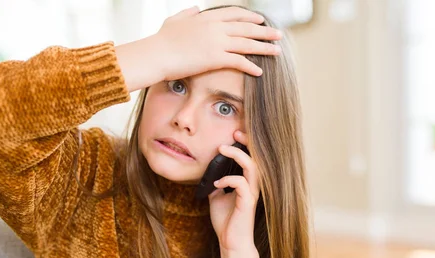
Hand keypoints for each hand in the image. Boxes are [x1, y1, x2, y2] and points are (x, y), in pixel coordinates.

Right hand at [156, 6, 282, 79]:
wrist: (156, 54)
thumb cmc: (161, 40)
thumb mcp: (174, 20)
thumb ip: (188, 13)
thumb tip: (196, 8)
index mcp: (207, 17)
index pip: (234, 14)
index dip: (249, 18)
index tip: (260, 21)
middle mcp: (215, 27)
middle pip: (246, 28)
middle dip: (264, 32)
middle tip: (278, 35)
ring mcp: (216, 42)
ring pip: (247, 43)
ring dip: (264, 48)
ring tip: (278, 51)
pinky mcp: (215, 58)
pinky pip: (239, 61)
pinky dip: (251, 66)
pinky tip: (260, 72)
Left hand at [208, 130, 259, 253]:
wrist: (230, 242)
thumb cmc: (226, 222)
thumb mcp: (216, 198)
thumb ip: (216, 185)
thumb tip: (208, 174)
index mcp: (247, 183)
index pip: (251, 159)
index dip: (245, 145)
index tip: (234, 134)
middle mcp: (252, 186)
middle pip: (256, 158)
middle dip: (247, 143)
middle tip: (234, 132)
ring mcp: (251, 194)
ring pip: (253, 168)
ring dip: (238, 155)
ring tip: (223, 149)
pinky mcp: (247, 203)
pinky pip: (241, 184)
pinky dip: (228, 180)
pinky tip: (216, 184)